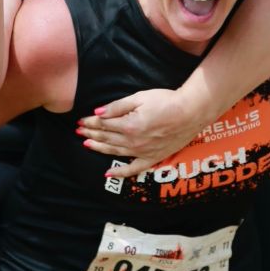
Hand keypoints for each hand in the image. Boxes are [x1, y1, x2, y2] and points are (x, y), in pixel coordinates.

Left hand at [77, 88, 203, 177]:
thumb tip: (98, 112)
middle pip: (106, 137)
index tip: (80, 120)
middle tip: (78, 130)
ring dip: (99, 147)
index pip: (103, 123)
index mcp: (128, 125)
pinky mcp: (153, 158)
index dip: (90, 121)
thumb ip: (117, 106)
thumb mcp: (140, 97)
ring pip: (115, 151)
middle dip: (90, 133)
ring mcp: (142, 152)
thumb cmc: (166, 101)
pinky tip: (108, 173)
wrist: (191, 112)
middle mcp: (133, 141)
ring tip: (87, 143)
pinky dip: (120, 172)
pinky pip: (134, 169)